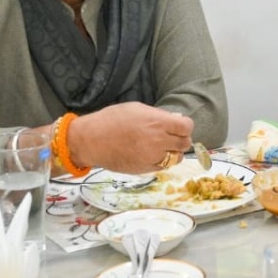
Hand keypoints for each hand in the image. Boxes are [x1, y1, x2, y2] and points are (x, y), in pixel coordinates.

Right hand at [67, 102, 194, 172]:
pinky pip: (164, 167)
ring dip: (174, 152)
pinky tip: (153, 154)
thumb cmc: (112, 119)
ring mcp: (152, 157)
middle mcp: (158, 141)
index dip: (184, 126)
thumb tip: (176, 120)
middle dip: (181, 139)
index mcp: (158, 123)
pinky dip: (163, 161)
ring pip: (176, 158)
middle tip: (172, 137)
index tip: (178, 126)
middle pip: (185, 143)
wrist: (91, 140)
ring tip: (163, 147)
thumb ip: (159, 115)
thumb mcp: (138, 109)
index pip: (187, 127)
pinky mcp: (145, 169)